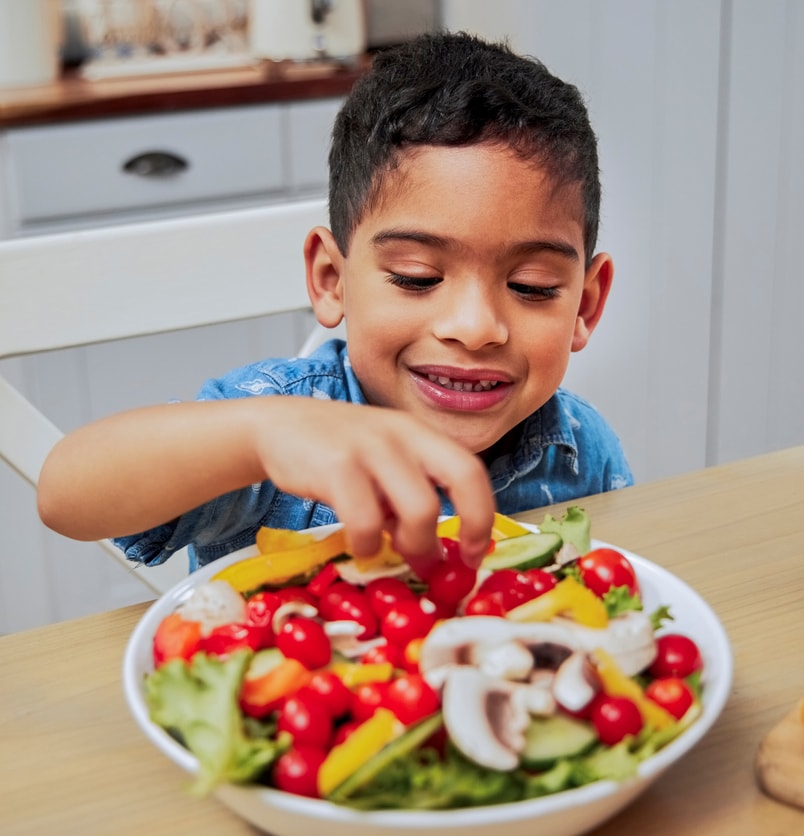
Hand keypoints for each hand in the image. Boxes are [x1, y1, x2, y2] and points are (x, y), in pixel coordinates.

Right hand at [253, 398, 494, 575]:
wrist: (278, 426)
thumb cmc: (337, 452)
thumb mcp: (383, 464)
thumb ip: (409, 499)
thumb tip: (433, 555)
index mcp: (420, 434)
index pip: (472, 470)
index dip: (483, 515)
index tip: (474, 553)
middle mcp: (404, 433)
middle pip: (463, 477)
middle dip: (469, 526)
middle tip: (444, 560)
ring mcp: (372, 446)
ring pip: (420, 507)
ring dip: (413, 544)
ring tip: (391, 551)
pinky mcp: (336, 465)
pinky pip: (367, 519)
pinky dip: (367, 543)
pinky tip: (359, 544)